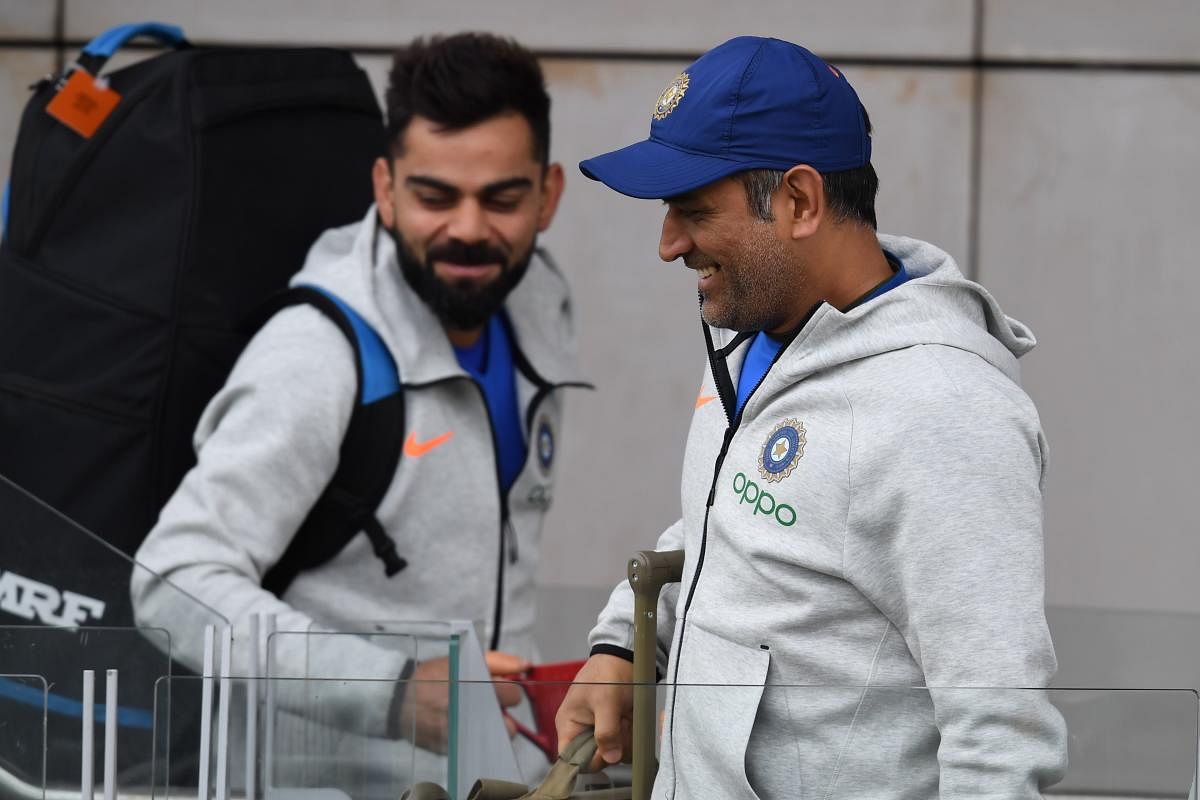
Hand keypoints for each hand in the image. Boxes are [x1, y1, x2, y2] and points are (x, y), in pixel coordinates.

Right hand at [397, 650, 530, 751]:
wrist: (398, 700)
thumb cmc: (433, 676)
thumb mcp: (462, 658)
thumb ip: (498, 661)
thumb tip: (526, 666)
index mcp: (476, 687)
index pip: (513, 695)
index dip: (506, 690)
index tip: (495, 688)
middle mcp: (471, 714)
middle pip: (510, 726)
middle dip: (501, 715)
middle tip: (486, 705)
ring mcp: (463, 736)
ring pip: (495, 741)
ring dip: (491, 730)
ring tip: (474, 717)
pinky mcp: (453, 751)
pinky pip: (477, 747)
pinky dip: (473, 738)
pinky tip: (460, 725)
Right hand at [554, 654, 633, 771]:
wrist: (625, 656)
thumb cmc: (607, 672)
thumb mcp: (606, 701)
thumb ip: (606, 732)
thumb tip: (610, 758)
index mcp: (568, 724)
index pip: (570, 758)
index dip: (587, 759)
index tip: (604, 750)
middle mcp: (581, 730)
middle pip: (594, 758)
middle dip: (610, 746)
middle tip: (618, 725)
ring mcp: (598, 730)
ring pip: (611, 753)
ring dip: (622, 739)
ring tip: (624, 717)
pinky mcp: (613, 728)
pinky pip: (622, 744)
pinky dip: (629, 734)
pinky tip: (629, 718)